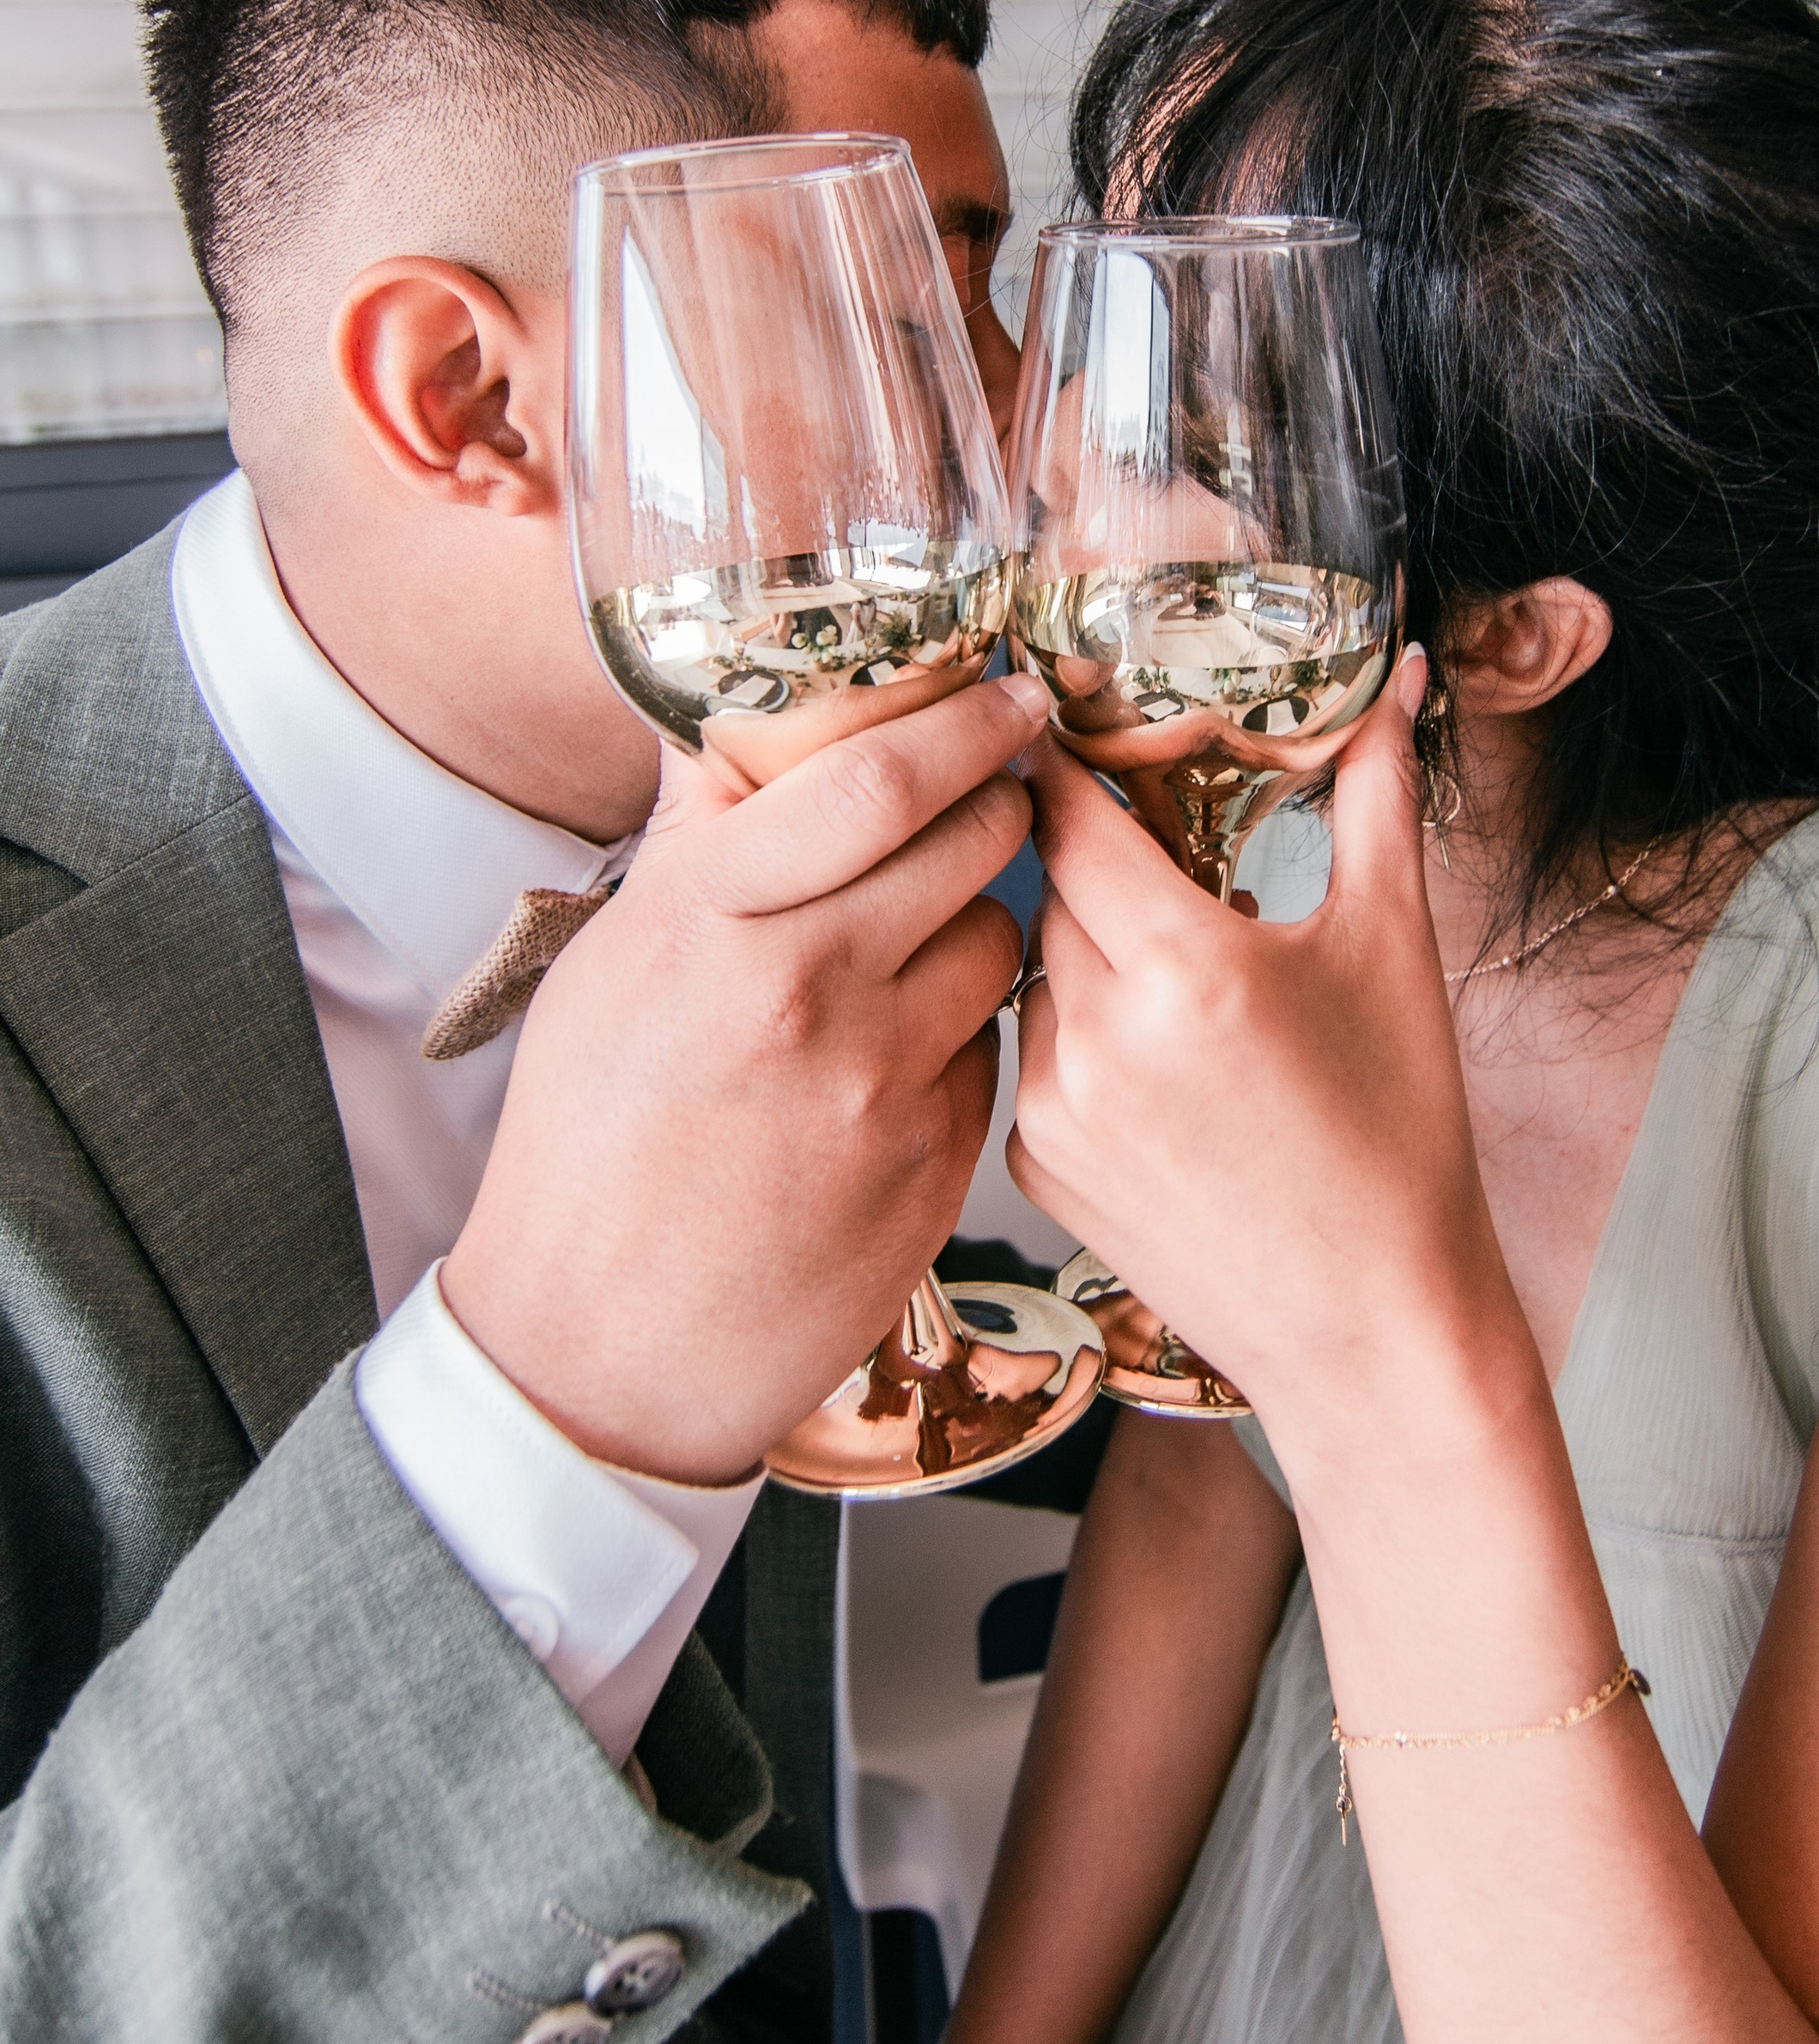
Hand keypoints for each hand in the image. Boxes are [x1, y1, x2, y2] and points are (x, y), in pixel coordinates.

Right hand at [444, 670, 1052, 1482]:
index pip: (878, 781)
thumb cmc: (588, 1149)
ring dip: (977, 922)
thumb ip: (694, 843)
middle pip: (969, 845)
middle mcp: (809, 993)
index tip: (1006, 695)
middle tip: (991, 792)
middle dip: (994, 804)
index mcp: (715, 923)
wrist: (600, 1348)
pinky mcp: (936, 1166)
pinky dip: (959, 1034)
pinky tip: (899, 1056)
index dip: (963, 723)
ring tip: (917, 945)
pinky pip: (987, 1051)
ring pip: (995, 943)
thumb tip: (741, 728)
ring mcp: (883, 1087)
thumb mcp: (609, 967)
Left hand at [1009, 650, 1522, 1467]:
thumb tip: (1400, 676)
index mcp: (1184, 966)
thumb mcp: (1395, 948)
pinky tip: (1162, 1063)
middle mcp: (1097, 1037)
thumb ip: (1377, 792)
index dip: (1061, 756)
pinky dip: (1081, 1034)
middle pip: (1049, 885)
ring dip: (1087, 948)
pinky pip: (1033, 1052)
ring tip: (1180, 973)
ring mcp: (1052, 1111)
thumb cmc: (1400, 1140)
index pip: (1067, 813)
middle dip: (1095, 856)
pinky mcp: (1033, 1169)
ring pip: (1036, 968)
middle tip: (1148, 836)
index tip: (1053, 707)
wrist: (1375, 1329)